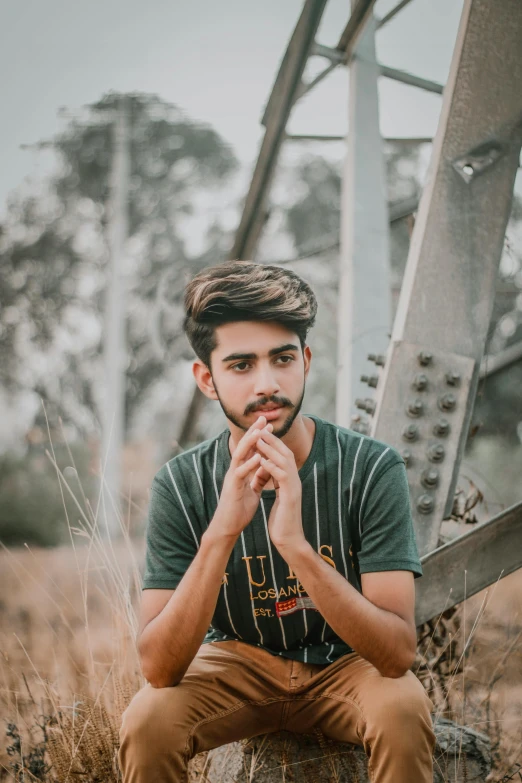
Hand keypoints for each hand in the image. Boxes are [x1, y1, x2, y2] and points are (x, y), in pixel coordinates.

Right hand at [210, 416, 273, 538]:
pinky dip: (249, 465)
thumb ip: (258, 478)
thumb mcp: (253, 490)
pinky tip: (258, 457)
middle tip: (263, 418)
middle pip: (244, 446)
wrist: (228, 527)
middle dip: (254, 432)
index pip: (251, 449)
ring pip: (240, 455)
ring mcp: (232, 478)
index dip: (259, 437)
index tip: (269, 426)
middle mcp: (235, 470)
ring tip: (259, 431)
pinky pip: (240, 473)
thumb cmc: (239, 510)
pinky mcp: (232, 488)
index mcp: (241, 471)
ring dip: (250, 443)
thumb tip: (266, 467)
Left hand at [252, 430, 304, 552]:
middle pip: (286, 453)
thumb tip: (272, 475)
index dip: (273, 444)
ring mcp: (294, 487)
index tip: (261, 433)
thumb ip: (278, 485)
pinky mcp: (291, 496)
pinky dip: (271, 466)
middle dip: (273, 440)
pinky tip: (261, 459)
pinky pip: (282, 476)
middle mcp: (295, 481)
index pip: (283, 457)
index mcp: (291, 481)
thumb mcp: (279, 498)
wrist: (289, 540)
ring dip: (271, 449)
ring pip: (285, 461)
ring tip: (258, 438)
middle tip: (261, 428)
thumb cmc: (282, 522)